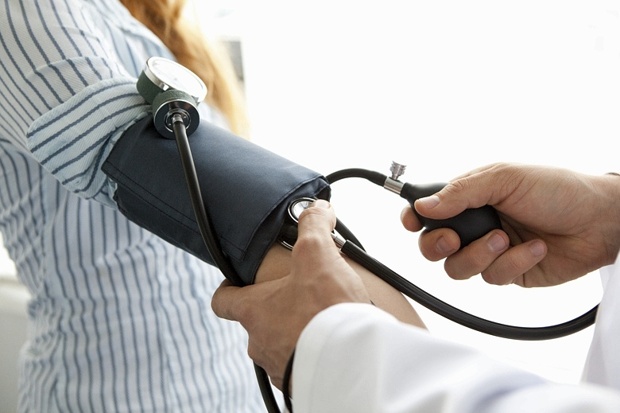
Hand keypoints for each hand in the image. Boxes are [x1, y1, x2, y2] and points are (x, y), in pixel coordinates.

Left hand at [211, 200, 370, 388]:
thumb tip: (317, 209)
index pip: (223, 300)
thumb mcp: (317, 254)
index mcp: (253, 311)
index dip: (229, 286)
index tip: (241, 279)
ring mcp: (279, 366)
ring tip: (321, 318)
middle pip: (257, 321)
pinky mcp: (301, 383)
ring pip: (279, 343)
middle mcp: (260, 342)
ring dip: (295, 330)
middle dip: (277, 306)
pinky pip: (301, 364)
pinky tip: (332, 341)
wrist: (353, 361)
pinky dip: (312, 352)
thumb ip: (313, 226)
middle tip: (300, 293)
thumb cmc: (326, 311)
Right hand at [402, 163, 619, 286]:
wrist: (600, 221)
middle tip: (454, 239)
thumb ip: (461, 192)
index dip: (414, 219)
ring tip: (506, 239)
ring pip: (458, 268)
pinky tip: (536, 248)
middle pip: (433, 247)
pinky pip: (493, 278)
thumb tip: (423, 205)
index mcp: (470, 198)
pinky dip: (514, 263)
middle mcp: (475, 226)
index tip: (411, 223)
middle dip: (438, 245)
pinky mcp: (509, 272)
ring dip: (480, 255)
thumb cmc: (557, 189)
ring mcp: (490, 251)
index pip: (429, 211)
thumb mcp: (505, 178)